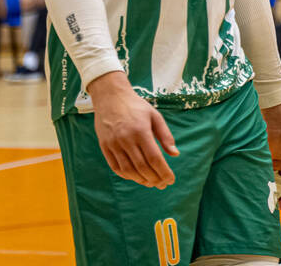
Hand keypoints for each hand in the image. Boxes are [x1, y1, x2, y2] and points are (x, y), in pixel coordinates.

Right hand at [89, 71, 178, 186]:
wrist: (110, 96)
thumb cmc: (136, 106)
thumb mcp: (155, 116)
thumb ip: (165, 135)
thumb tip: (175, 154)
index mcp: (141, 131)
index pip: (154, 158)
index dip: (164, 172)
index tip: (171, 180)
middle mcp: (126, 139)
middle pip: (142, 167)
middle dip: (155, 179)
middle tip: (163, 184)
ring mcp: (114, 144)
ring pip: (129, 170)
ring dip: (141, 180)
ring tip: (151, 183)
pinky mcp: (104, 146)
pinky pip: (116, 167)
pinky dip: (127, 175)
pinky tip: (136, 177)